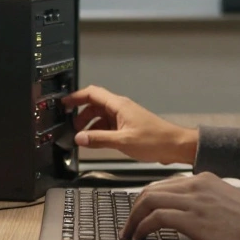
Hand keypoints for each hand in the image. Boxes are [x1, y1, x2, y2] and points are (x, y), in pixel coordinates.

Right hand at [62, 85, 197, 164]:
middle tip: (71, 126)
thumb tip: (80, 137)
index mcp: (119, 105)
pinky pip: (109, 125)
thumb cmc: (155, 140)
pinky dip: (100, 132)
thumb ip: (99, 139)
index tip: (64, 103)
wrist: (175, 146)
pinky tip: (96, 142)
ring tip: (82, 137)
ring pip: (101, 116)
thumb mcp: (122, 141)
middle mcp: (121, 108)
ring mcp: (125, 117)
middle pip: (94, 105)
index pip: (92, 93)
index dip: (76, 97)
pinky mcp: (128, 126)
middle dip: (81, 114)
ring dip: (90, 125)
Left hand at [121, 172, 239, 239]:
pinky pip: (155, 217)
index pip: (166, 184)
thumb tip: (191, 217)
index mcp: (205, 179)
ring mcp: (194, 200)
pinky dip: (142, 227)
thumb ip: (207, 203)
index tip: (140, 212)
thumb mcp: (227, 203)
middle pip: (152, 189)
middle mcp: (197, 184)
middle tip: (128, 224)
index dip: (148, 199)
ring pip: (149, 200)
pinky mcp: (191, 218)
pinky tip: (140, 238)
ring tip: (129, 233)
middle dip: (135, 207)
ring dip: (133, 218)